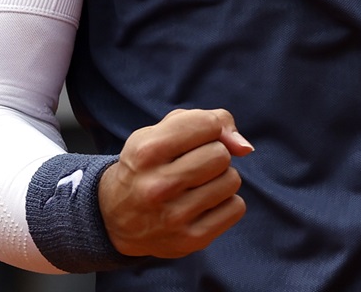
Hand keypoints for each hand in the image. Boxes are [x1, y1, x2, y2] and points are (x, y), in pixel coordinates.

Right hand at [99, 108, 252, 258]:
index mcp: (147, 151)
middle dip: (215, 154)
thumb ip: (205, 121)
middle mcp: (158, 185)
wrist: (115, 218)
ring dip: (221, 178)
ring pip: (231, 180)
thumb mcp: (160, 133)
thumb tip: (244, 147)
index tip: (195, 137)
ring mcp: (174, 217)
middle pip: (221, 155)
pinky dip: (226, 202)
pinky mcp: (191, 240)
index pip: (208, 124)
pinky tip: (204, 203)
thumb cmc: (147, 166)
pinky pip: (236, 208)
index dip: (209, 127)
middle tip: (195, 164)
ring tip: (199, 184)